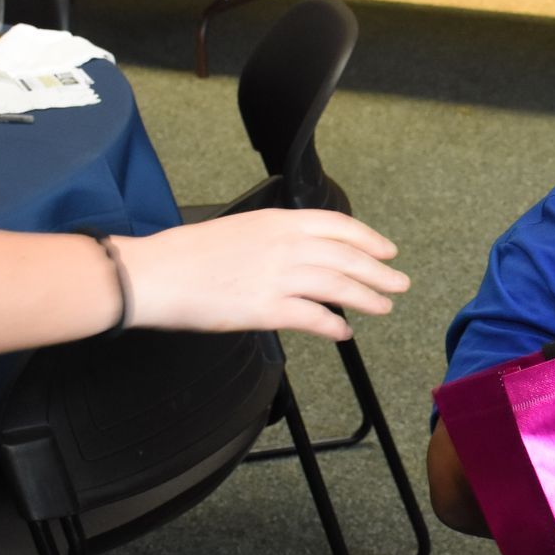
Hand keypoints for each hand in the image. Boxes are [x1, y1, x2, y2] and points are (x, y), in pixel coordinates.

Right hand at [114, 209, 409, 340]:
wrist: (155, 274)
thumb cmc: (187, 254)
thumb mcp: (241, 230)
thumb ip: (275, 239)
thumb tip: (301, 255)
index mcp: (278, 222)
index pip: (338, 226)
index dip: (368, 239)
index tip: (386, 250)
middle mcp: (285, 246)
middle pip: (348, 258)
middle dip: (379, 272)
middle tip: (398, 283)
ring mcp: (278, 277)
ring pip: (340, 287)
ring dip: (367, 298)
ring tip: (383, 306)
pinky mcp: (267, 309)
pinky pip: (315, 318)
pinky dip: (335, 326)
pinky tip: (344, 332)